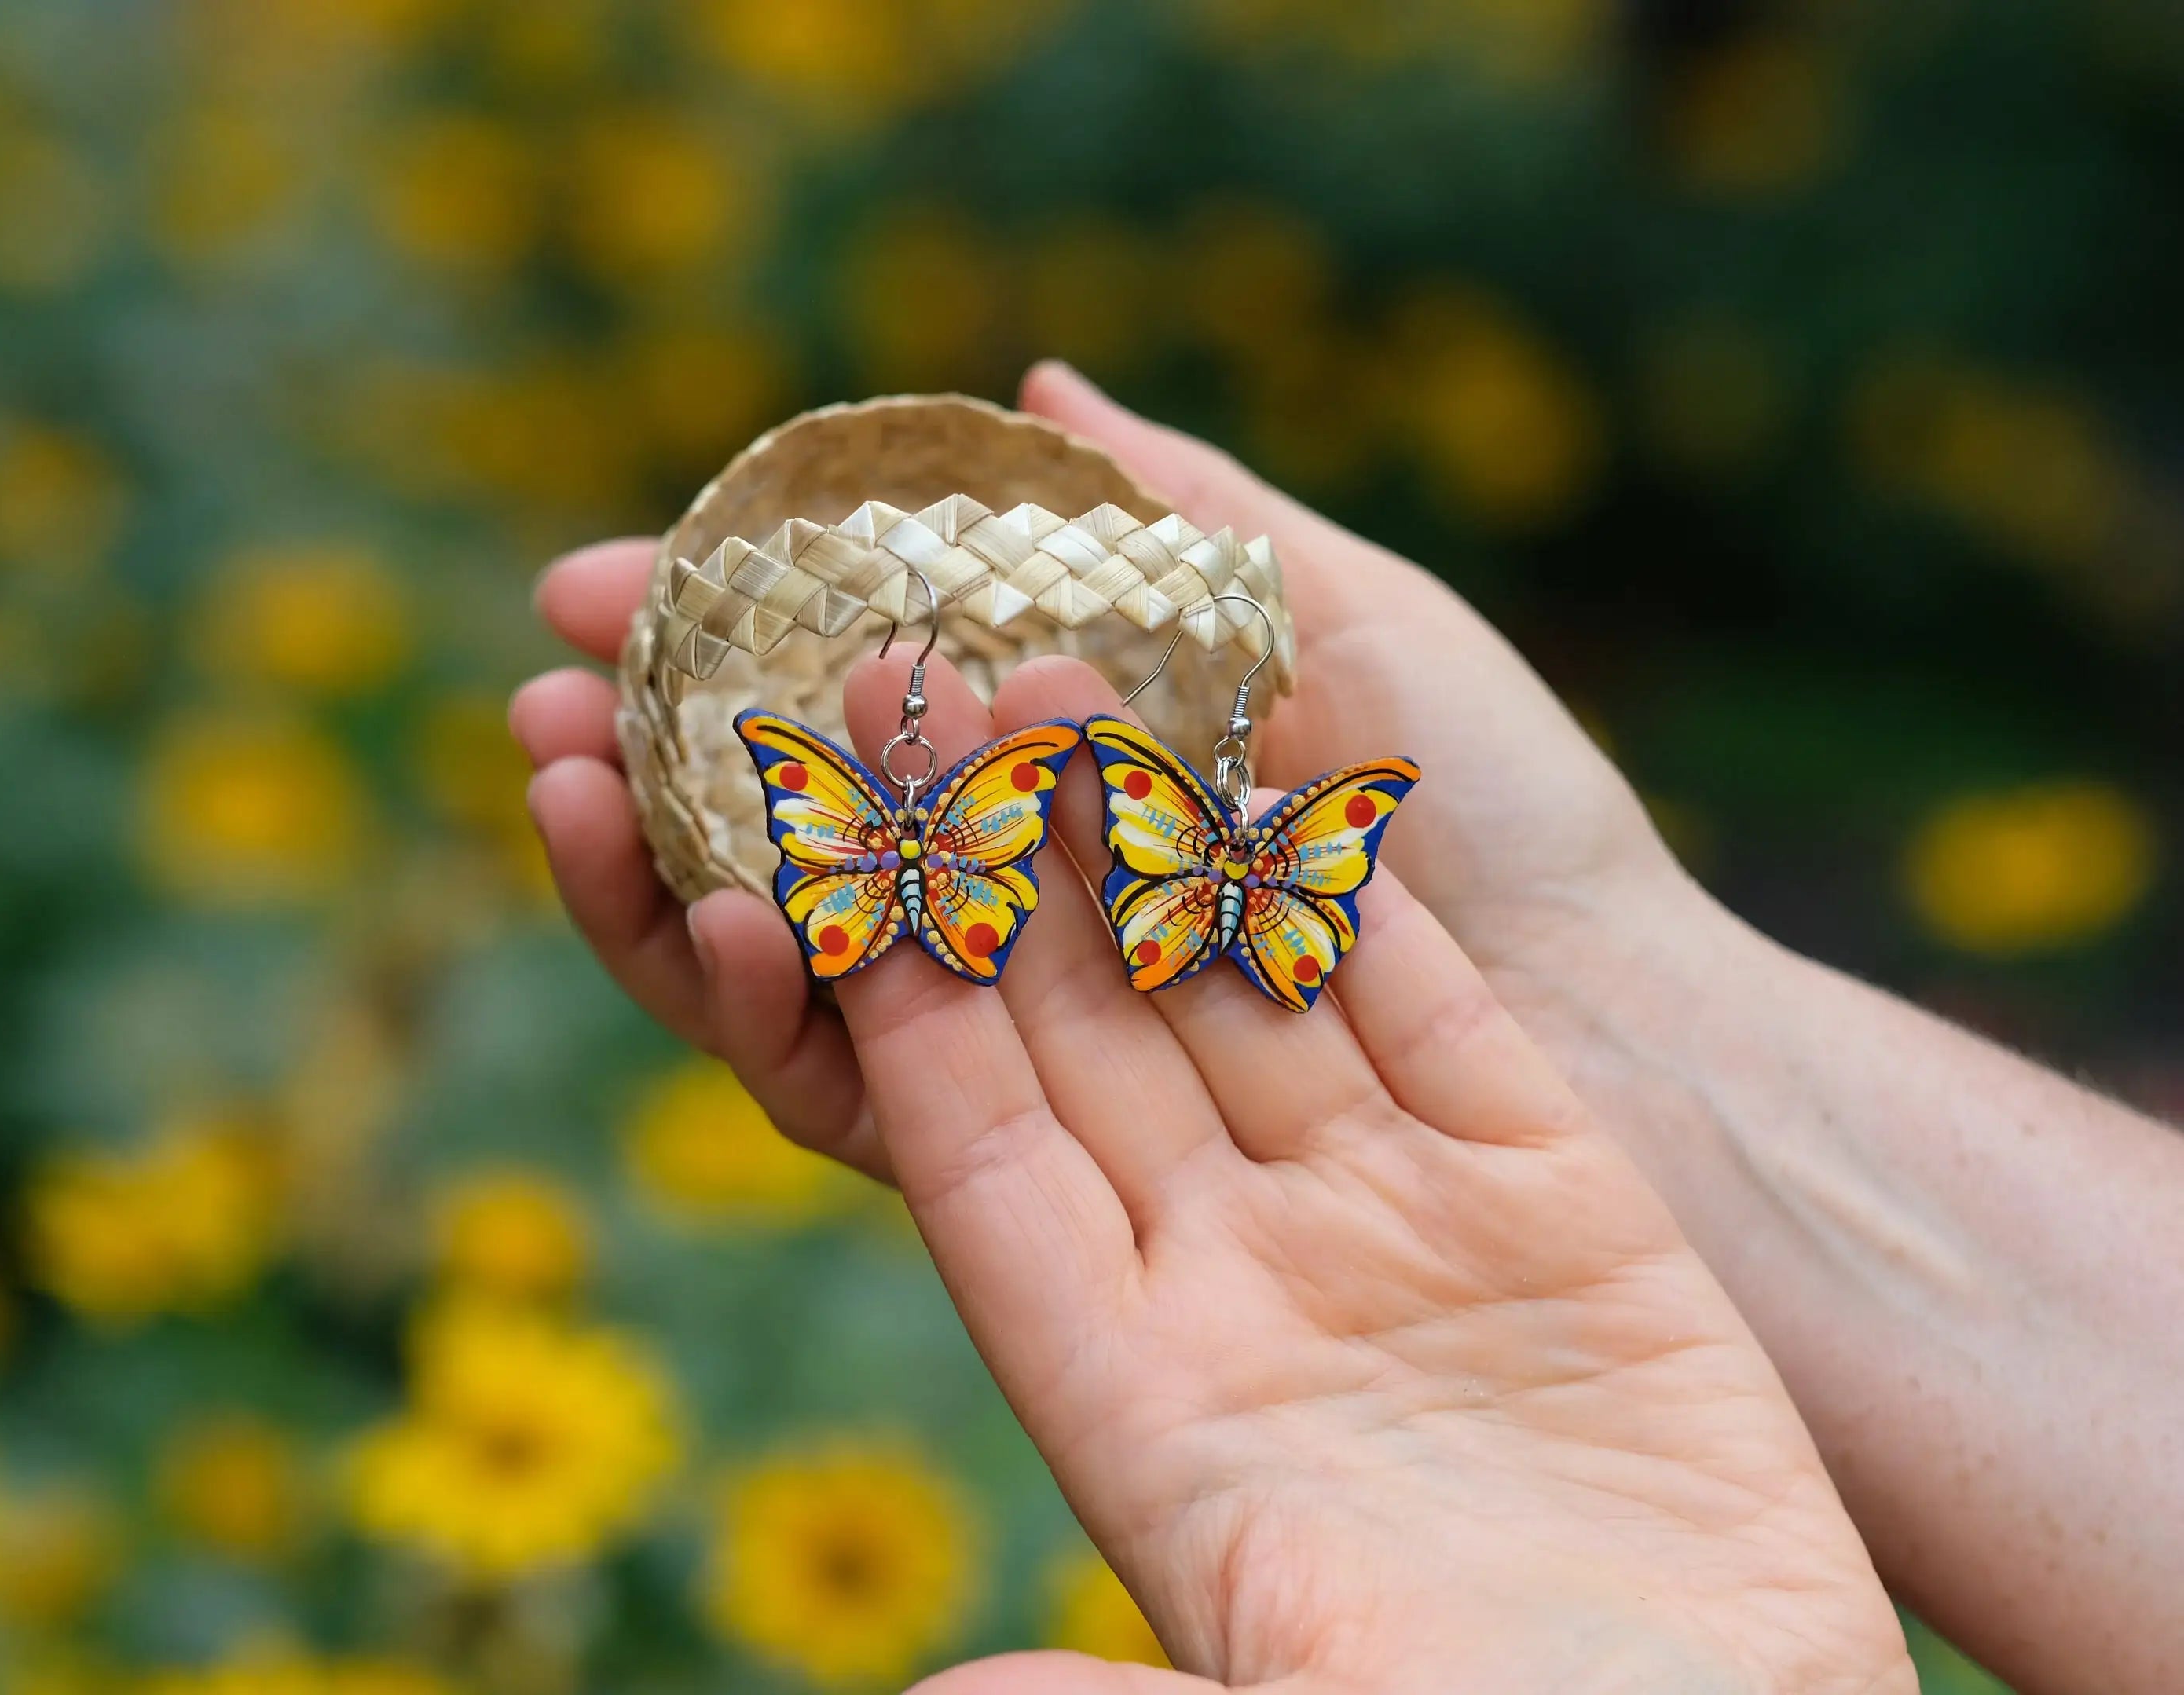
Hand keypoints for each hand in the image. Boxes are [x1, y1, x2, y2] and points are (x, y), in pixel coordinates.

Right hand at [511, 361, 1695, 1184]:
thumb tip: (1040, 381)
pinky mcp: (1077, 1241)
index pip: (857, 736)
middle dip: (676, 772)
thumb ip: (1194, 519)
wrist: (1673, 1079)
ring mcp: (1056, 1094)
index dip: (737, 667)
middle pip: (816, 861)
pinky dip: (802, 1020)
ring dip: (683, 891)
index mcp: (1083, 811)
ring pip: (823, 996)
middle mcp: (1048, 952)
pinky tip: (732, 912)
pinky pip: (898, 1133)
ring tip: (578, 783)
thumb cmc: (1536, 831)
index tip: (615, 582)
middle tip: (537, 687)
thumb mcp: (1369, 628)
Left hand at [772, 651, 1907, 1692]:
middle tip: (906, 695)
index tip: (812, 862)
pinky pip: (1435, 1012)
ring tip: (1057, 671)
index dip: (898, 1011)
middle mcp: (1250, 1290)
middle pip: (1085, 1043)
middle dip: (994, 871)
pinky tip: (1278, 766)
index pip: (978, 1164)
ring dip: (1152, 838)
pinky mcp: (1563, 1199)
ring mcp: (1404, 1231)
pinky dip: (1358, 894)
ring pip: (1245, 991)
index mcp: (1144, 1410)